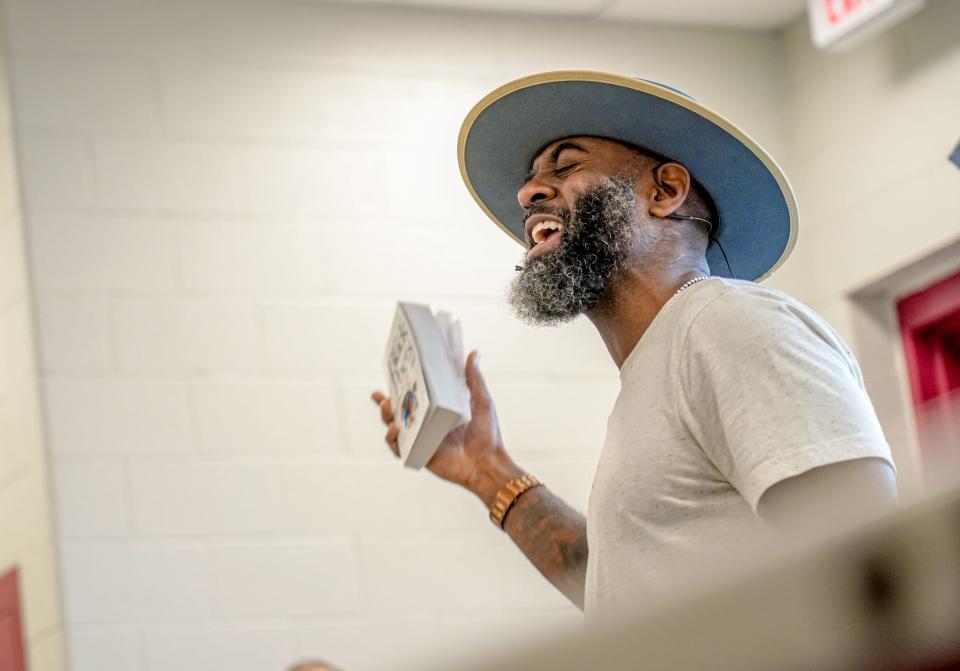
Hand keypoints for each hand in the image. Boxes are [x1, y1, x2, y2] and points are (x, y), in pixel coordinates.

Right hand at [371, 350, 522, 505]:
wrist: (488, 463)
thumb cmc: (488, 434)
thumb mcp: (481, 401)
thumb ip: (474, 379)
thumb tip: (474, 354)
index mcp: (439, 410)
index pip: (415, 396)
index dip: (401, 387)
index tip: (391, 376)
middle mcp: (428, 424)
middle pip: (400, 412)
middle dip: (386, 404)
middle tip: (380, 395)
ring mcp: (423, 440)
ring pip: (395, 428)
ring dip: (386, 418)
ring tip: (387, 407)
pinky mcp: (420, 454)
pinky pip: (400, 448)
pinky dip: (393, 439)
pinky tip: (395, 429)